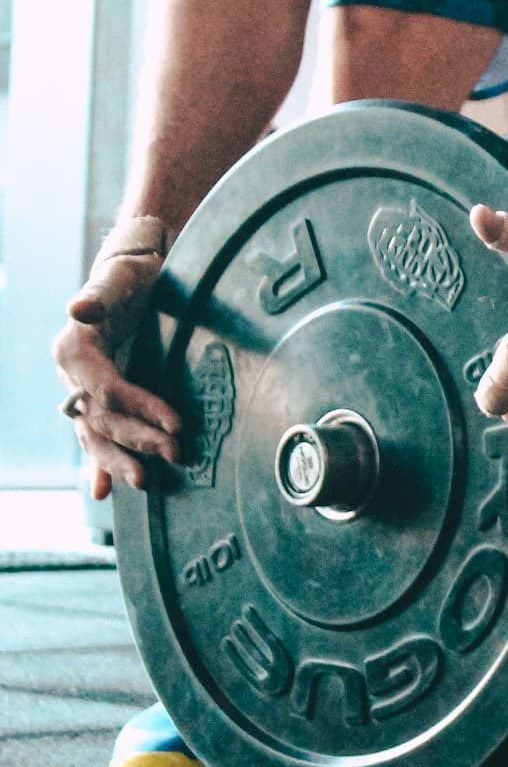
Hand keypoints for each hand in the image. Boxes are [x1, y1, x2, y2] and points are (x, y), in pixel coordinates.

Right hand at [52, 218, 183, 499]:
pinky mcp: (97, 398)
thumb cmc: (129, 275)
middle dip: (138, 440)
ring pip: (95, 434)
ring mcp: (81, 390)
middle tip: (174, 456)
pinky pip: (95, 435)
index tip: (177, 423)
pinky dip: (99, 463)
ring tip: (142, 483)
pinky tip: (103, 491)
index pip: (107, 389)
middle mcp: (71, 375)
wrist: (130, 275)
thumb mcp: (118, 279)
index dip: (140, 407)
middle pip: (103, 418)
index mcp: (73, 351)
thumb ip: (99, 295)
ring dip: (117, 461)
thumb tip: (79, 307)